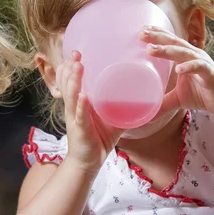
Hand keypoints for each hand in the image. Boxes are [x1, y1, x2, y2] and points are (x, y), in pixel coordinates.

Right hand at [55, 51, 123, 173]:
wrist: (89, 162)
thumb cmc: (100, 137)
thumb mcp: (112, 117)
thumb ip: (125, 106)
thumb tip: (146, 96)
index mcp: (79, 102)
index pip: (69, 80)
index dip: (70, 66)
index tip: (76, 52)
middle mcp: (73, 107)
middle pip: (66, 84)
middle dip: (70, 68)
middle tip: (76, 54)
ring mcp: (75, 118)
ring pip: (71, 96)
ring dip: (74, 81)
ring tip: (79, 66)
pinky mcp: (81, 130)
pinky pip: (80, 116)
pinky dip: (82, 106)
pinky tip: (84, 96)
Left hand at [140, 26, 213, 116]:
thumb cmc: (202, 95)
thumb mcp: (178, 99)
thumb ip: (162, 104)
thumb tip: (145, 118)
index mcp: (185, 56)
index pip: (169, 41)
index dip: (157, 33)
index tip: (141, 29)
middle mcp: (193, 55)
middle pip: (174, 42)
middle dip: (157, 37)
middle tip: (141, 34)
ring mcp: (202, 63)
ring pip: (183, 52)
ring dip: (167, 50)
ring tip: (152, 50)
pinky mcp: (210, 74)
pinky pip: (199, 67)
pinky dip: (189, 67)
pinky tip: (178, 69)